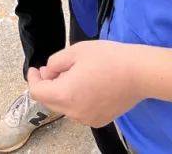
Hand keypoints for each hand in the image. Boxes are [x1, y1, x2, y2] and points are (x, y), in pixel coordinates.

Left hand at [27, 40, 144, 126]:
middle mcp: (73, 112)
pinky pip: (79, 111)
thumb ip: (55, 62)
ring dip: (63, 92)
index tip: (35, 69)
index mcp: (64, 94)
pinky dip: (77, 100)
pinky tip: (88, 86)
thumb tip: (48, 72)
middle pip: (49, 101)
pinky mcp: (99, 120)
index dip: (33, 79)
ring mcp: (86, 119)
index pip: (36, 91)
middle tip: (53, 69)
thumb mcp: (76, 51)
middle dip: (47, 85)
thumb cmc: (108, 58)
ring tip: (74, 75)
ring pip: (65, 107)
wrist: (139, 73)